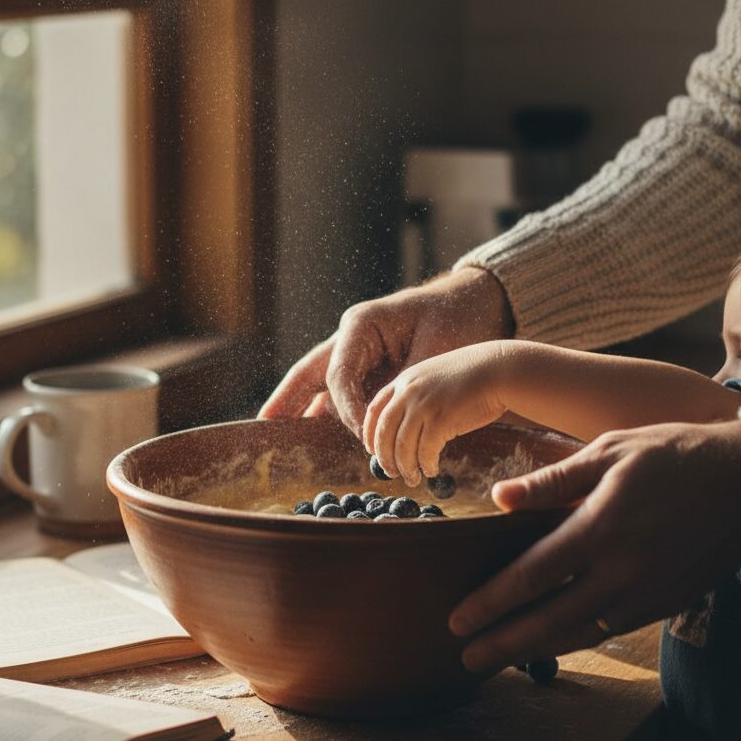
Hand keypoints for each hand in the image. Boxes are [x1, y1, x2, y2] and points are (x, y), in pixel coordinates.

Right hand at [257, 268, 513, 435]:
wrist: (480, 303)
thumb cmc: (459, 317)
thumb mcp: (437, 349)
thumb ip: (407, 384)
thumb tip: (387, 422)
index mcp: (362, 324)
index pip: (339, 377)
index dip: (348, 411)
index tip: (366, 437)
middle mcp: (352, 339)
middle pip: (309, 374)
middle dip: (284, 401)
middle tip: (260, 426)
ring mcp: (359, 354)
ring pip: (320, 386)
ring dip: (302, 411)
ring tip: (275, 437)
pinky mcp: (372, 368)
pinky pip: (343, 394)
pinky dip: (330, 415)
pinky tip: (315, 437)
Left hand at [362, 342, 510, 486]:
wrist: (498, 369)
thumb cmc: (472, 376)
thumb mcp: (434, 378)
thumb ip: (417, 394)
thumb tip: (407, 423)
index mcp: (404, 380)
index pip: (373, 410)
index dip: (369, 434)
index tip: (371, 451)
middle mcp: (408, 392)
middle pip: (383, 432)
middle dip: (384, 457)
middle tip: (391, 472)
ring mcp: (423, 405)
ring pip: (402, 446)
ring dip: (405, 467)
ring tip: (412, 477)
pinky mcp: (441, 420)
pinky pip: (425, 451)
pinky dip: (426, 465)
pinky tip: (432, 470)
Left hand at [449, 419, 740, 671]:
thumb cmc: (673, 453)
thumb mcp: (609, 451)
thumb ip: (553, 480)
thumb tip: (499, 498)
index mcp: (601, 528)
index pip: (532, 575)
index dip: (491, 601)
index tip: (458, 618)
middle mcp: (622, 570)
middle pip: (550, 619)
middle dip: (503, 642)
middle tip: (466, 657)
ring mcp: (647, 592)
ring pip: (581, 633)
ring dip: (536, 649)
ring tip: (501, 659)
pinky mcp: (667, 602)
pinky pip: (612, 629)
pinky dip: (577, 639)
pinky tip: (554, 642)